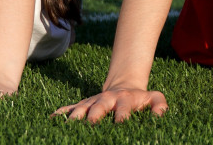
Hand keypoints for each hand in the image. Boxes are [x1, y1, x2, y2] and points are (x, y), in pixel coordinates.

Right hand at [52, 88, 167, 122]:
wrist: (124, 86)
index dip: (122, 115)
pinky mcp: (85, 104)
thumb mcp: (154, 98)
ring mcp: (94, 101)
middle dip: (94, 115)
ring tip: (67, 125)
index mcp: (124, 100)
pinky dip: (61, 113)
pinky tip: (51, 119)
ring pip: (82, 107)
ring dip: (75, 116)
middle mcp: (106, 99)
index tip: (120, 123)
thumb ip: (159, 105)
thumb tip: (160, 114)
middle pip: (99, 106)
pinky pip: (71, 108)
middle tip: (90, 124)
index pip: (123, 109)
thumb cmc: (141, 98)